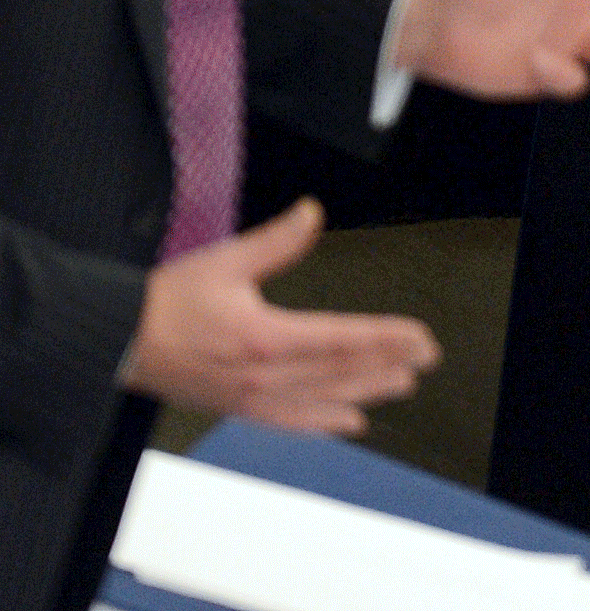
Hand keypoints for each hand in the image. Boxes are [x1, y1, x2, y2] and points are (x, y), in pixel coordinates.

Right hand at [121, 200, 438, 433]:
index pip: (341, 339)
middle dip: (388, 363)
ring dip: (366, 392)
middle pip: (340, 372)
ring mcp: (250, 398)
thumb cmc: (168, 301)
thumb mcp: (225, 261)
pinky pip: (290, 421)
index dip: (386, 338)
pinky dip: (323, 423)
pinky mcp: (237, 408)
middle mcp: (263, 376)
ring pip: (322, 399)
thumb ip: (276, 241)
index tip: (420, 337)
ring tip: (402, 385)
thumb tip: (313, 212)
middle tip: (426, 358)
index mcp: (265, 338)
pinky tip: (349, 423)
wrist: (117, 342)